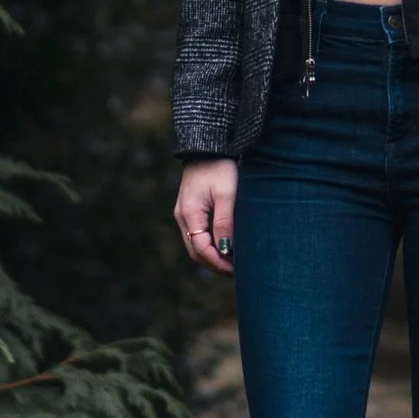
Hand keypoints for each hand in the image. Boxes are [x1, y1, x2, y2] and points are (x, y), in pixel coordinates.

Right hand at [175, 157, 237, 271]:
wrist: (209, 145)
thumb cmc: (220, 168)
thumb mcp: (226, 195)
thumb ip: (224, 223)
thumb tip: (225, 250)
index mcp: (189, 214)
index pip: (201, 249)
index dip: (218, 263)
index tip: (236, 270)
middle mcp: (182, 216)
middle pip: (195, 251)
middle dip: (214, 264)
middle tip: (236, 272)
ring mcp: (184, 213)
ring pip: (195, 244)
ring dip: (212, 256)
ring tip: (233, 263)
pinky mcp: (190, 209)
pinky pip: (197, 234)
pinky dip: (209, 245)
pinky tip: (225, 246)